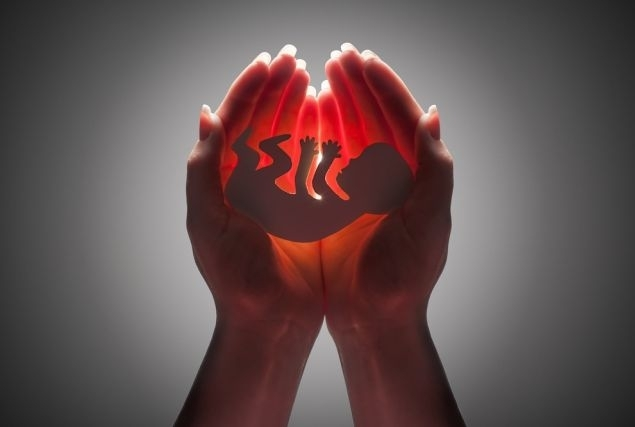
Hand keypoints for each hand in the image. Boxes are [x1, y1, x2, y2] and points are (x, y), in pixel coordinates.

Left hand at [178, 46, 322, 426]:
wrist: (268, 321)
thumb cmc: (235, 279)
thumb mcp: (210, 224)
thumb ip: (204, 170)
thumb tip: (208, 115)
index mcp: (221, 180)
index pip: (235, 122)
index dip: (251, 90)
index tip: (271, 62)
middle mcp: (246, 182)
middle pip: (261, 123)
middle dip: (275, 89)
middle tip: (294, 60)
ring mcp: (274, 194)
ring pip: (286, 139)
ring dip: (296, 107)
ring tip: (311, 79)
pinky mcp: (301, 209)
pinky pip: (310, 166)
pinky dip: (317, 140)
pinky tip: (326, 120)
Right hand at [320, 44, 462, 425]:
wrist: (375, 320)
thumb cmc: (405, 279)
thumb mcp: (427, 225)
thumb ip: (434, 172)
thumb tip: (432, 117)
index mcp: (418, 178)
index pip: (402, 120)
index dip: (384, 87)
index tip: (362, 60)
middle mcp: (395, 178)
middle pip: (376, 119)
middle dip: (359, 86)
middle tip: (339, 56)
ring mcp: (368, 190)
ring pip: (353, 135)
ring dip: (340, 103)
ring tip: (323, 75)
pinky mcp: (343, 205)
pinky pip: (332, 161)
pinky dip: (322, 136)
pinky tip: (311, 115)